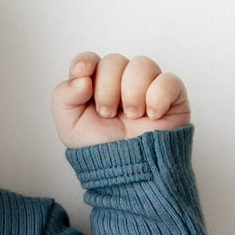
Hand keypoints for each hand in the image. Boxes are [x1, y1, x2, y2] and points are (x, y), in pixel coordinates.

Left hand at [51, 52, 188, 147]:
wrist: (130, 173)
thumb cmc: (102, 151)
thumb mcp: (70, 128)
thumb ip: (63, 97)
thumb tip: (82, 78)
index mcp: (95, 86)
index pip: (90, 60)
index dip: (86, 63)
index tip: (84, 75)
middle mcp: (121, 82)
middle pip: (114, 61)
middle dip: (107, 88)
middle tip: (108, 114)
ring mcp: (147, 86)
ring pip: (142, 65)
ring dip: (132, 93)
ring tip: (132, 117)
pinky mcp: (172, 95)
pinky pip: (168, 80)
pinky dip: (157, 97)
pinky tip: (152, 116)